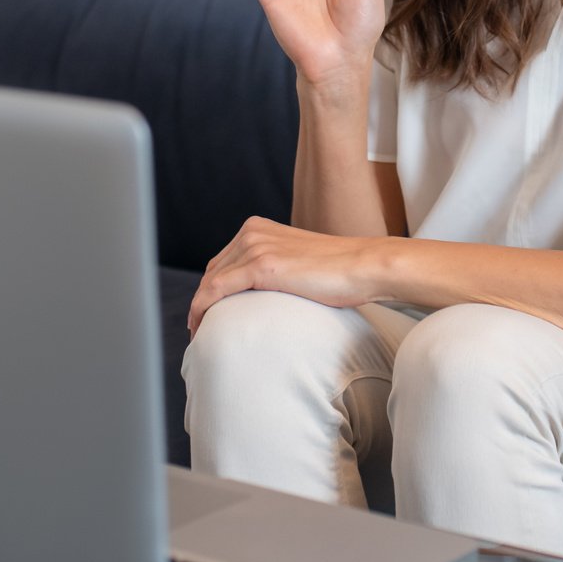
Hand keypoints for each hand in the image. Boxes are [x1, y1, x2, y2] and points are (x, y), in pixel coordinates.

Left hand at [186, 216, 388, 336]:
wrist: (364, 266)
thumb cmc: (340, 271)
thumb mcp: (298, 262)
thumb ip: (277, 268)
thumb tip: (264, 295)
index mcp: (259, 228)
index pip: (222, 261)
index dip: (209, 290)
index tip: (206, 314)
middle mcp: (252, 232)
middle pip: (212, 271)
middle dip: (201, 300)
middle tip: (199, 329)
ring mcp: (255, 246)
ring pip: (209, 282)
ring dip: (198, 309)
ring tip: (199, 334)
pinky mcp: (261, 265)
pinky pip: (216, 290)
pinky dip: (201, 309)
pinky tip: (200, 327)